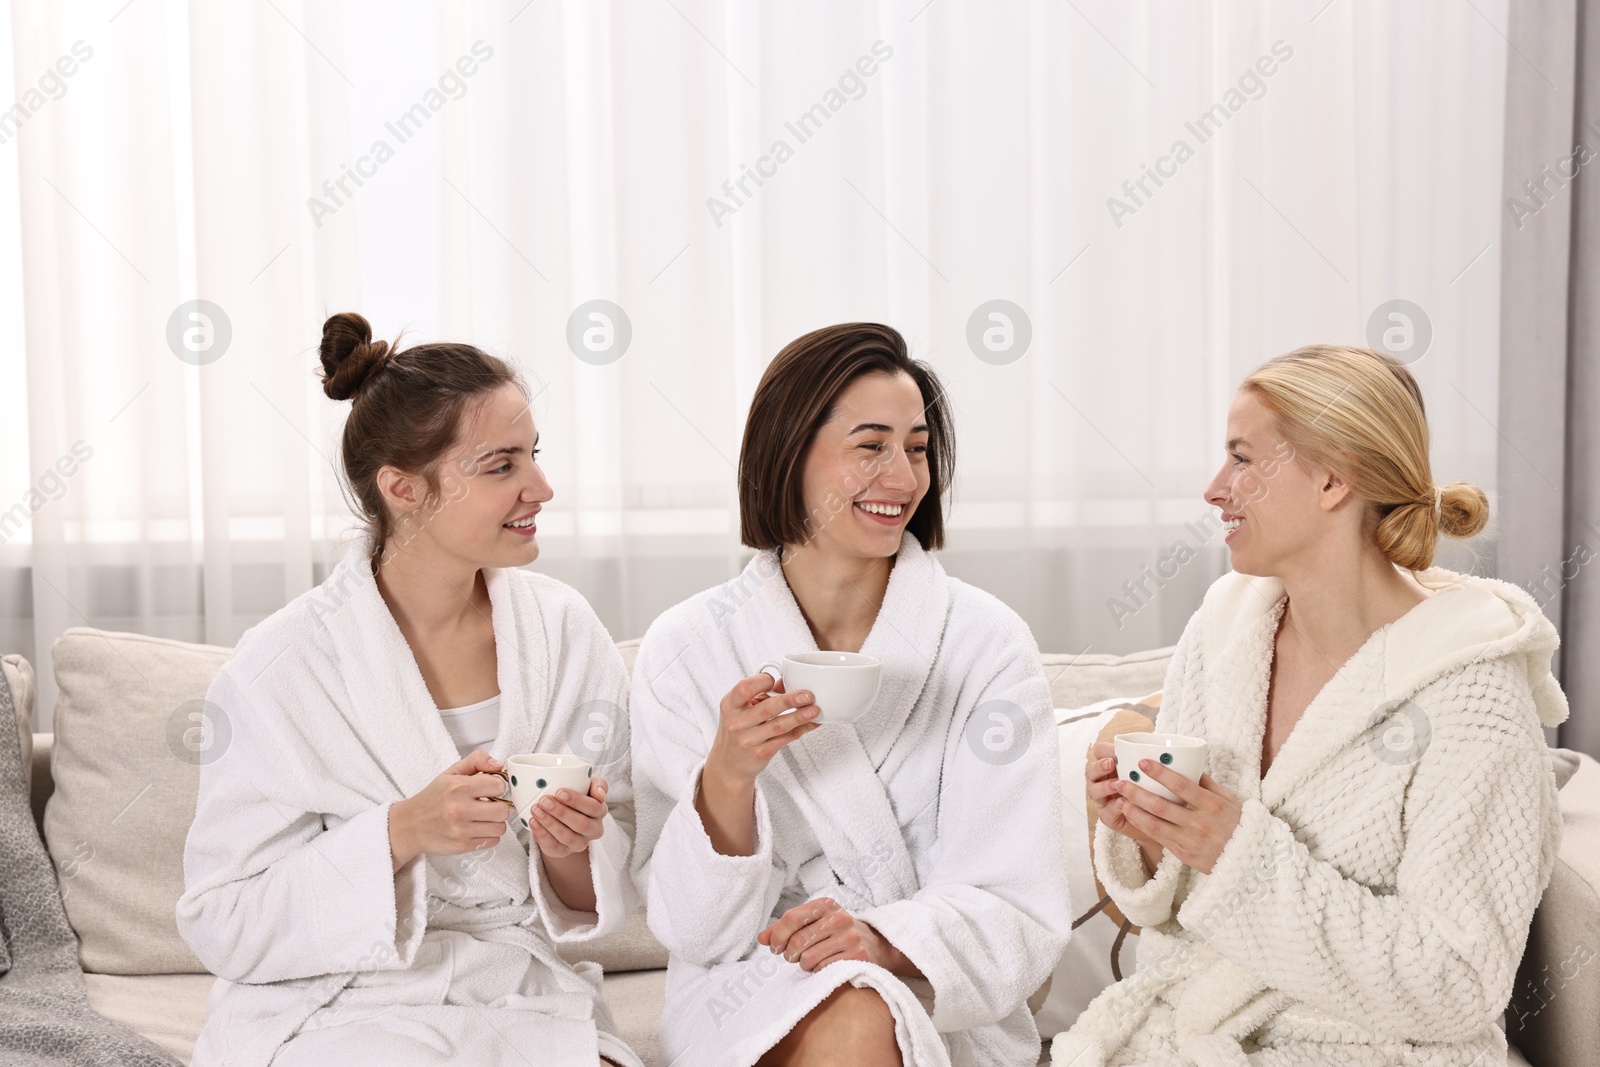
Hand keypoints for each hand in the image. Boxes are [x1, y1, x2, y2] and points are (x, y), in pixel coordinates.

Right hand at [389, 749, 509, 870]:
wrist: (410, 826)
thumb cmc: (433, 798)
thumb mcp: (451, 773)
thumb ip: (476, 761)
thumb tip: (498, 764)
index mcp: (458, 787)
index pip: (499, 786)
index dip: (497, 787)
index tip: (490, 789)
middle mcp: (460, 809)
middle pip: (503, 810)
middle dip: (499, 806)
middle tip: (489, 805)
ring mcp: (461, 830)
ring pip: (500, 827)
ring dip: (495, 822)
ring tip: (483, 817)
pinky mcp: (462, 846)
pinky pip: (492, 841)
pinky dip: (489, 835)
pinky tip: (477, 828)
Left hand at [528, 775, 608, 859]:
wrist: (564, 815)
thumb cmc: (577, 794)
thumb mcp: (588, 784)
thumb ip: (597, 784)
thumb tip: (600, 795)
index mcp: (600, 811)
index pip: (593, 807)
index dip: (577, 801)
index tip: (559, 792)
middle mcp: (593, 830)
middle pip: (581, 824)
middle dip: (561, 812)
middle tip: (544, 801)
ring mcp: (579, 843)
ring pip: (567, 837)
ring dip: (550, 823)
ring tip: (536, 809)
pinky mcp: (564, 851)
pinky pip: (554, 846)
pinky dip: (542, 834)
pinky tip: (534, 822)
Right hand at [705, 673, 820, 788]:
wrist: (728, 763)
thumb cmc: (738, 729)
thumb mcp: (742, 708)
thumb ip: (763, 694)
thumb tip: (788, 682)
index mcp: (730, 705)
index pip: (745, 688)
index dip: (762, 681)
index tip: (775, 680)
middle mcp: (736, 722)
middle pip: (767, 708)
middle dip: (790, 700)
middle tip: (808, 695)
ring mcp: (748, 740)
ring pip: (779, 726)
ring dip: (799, 717)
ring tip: (815, 710)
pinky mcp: (761, 753)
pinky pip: (785, 739)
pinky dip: (800, 730)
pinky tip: (811, 723)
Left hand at [757, 897, 915, 974]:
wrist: (876, 945)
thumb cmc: (836, 933)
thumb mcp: (813, 923)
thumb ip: (786, 928)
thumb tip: (761, 938)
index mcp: (825, 905)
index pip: (791, 918)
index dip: (777, 936)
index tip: (775, 947)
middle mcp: (838, 917)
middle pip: (797, 942)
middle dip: (790, 954)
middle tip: (794, 957)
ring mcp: (849, 936)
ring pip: (808, 958)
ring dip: (804, 965)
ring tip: (812, 961)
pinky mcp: (857, 956)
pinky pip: (823, 969)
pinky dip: (818, 971)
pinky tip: (825, 966)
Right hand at [1087, 741, 1160, 848]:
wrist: (1163, 823)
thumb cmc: (1163, 794)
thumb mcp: (1163, 776)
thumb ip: (1163, 764)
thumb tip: (1183, 752)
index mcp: (1114, 766)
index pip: (1100, 752)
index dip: (1104, 751)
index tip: (1116, 749)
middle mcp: (1104, 781)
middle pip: (1090, 770)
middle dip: (1099, 766)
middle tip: (1111, 764)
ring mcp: (1104, 800)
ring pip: (1093, 791)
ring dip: (1104, 786)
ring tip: (1118, 785)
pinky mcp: (1108, 817)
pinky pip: (1106, 812)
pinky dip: (1114, 807)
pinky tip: (1123, 804)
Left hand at [1110, 759, 1242, 874]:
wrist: (1251, 862)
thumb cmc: (1239, 825)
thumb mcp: (1229, 800)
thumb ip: (1207, 784)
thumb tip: (1188, 765)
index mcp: (1212, 805)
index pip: (1181, 786)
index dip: (1159, 773)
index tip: (1142, 762)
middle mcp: (1199, 823)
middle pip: (1161, 806)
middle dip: (1136, 792)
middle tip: (1120, 781)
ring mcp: (1190, 841)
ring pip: (1154, 824)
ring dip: (1134, 810)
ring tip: (1119, 799)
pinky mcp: (1184, 855)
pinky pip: (1159, 838)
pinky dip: (1142, 826)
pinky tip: (1131, 815)